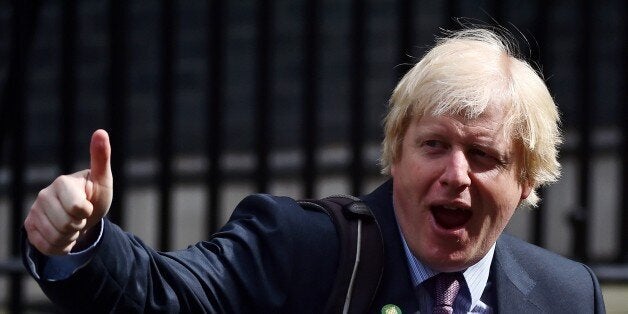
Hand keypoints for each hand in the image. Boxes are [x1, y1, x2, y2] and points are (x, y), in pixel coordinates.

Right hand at [24, 129, 112, 254]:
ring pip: (55, 238)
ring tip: (73, 225)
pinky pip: (45, 246)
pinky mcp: (29, 227)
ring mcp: (34, 211)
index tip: (88, 204)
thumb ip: (101, 157)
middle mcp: (43, 195)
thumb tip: (101, 131)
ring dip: (70, 237)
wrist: (84, 215)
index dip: (87, 212)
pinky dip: (59, 246)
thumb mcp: (102, 179)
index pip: (77, 208)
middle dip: (79, 226)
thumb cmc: (95, 194)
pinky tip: (63, 234)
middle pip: (66, 225)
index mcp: (61, 182)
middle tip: (81, 217)